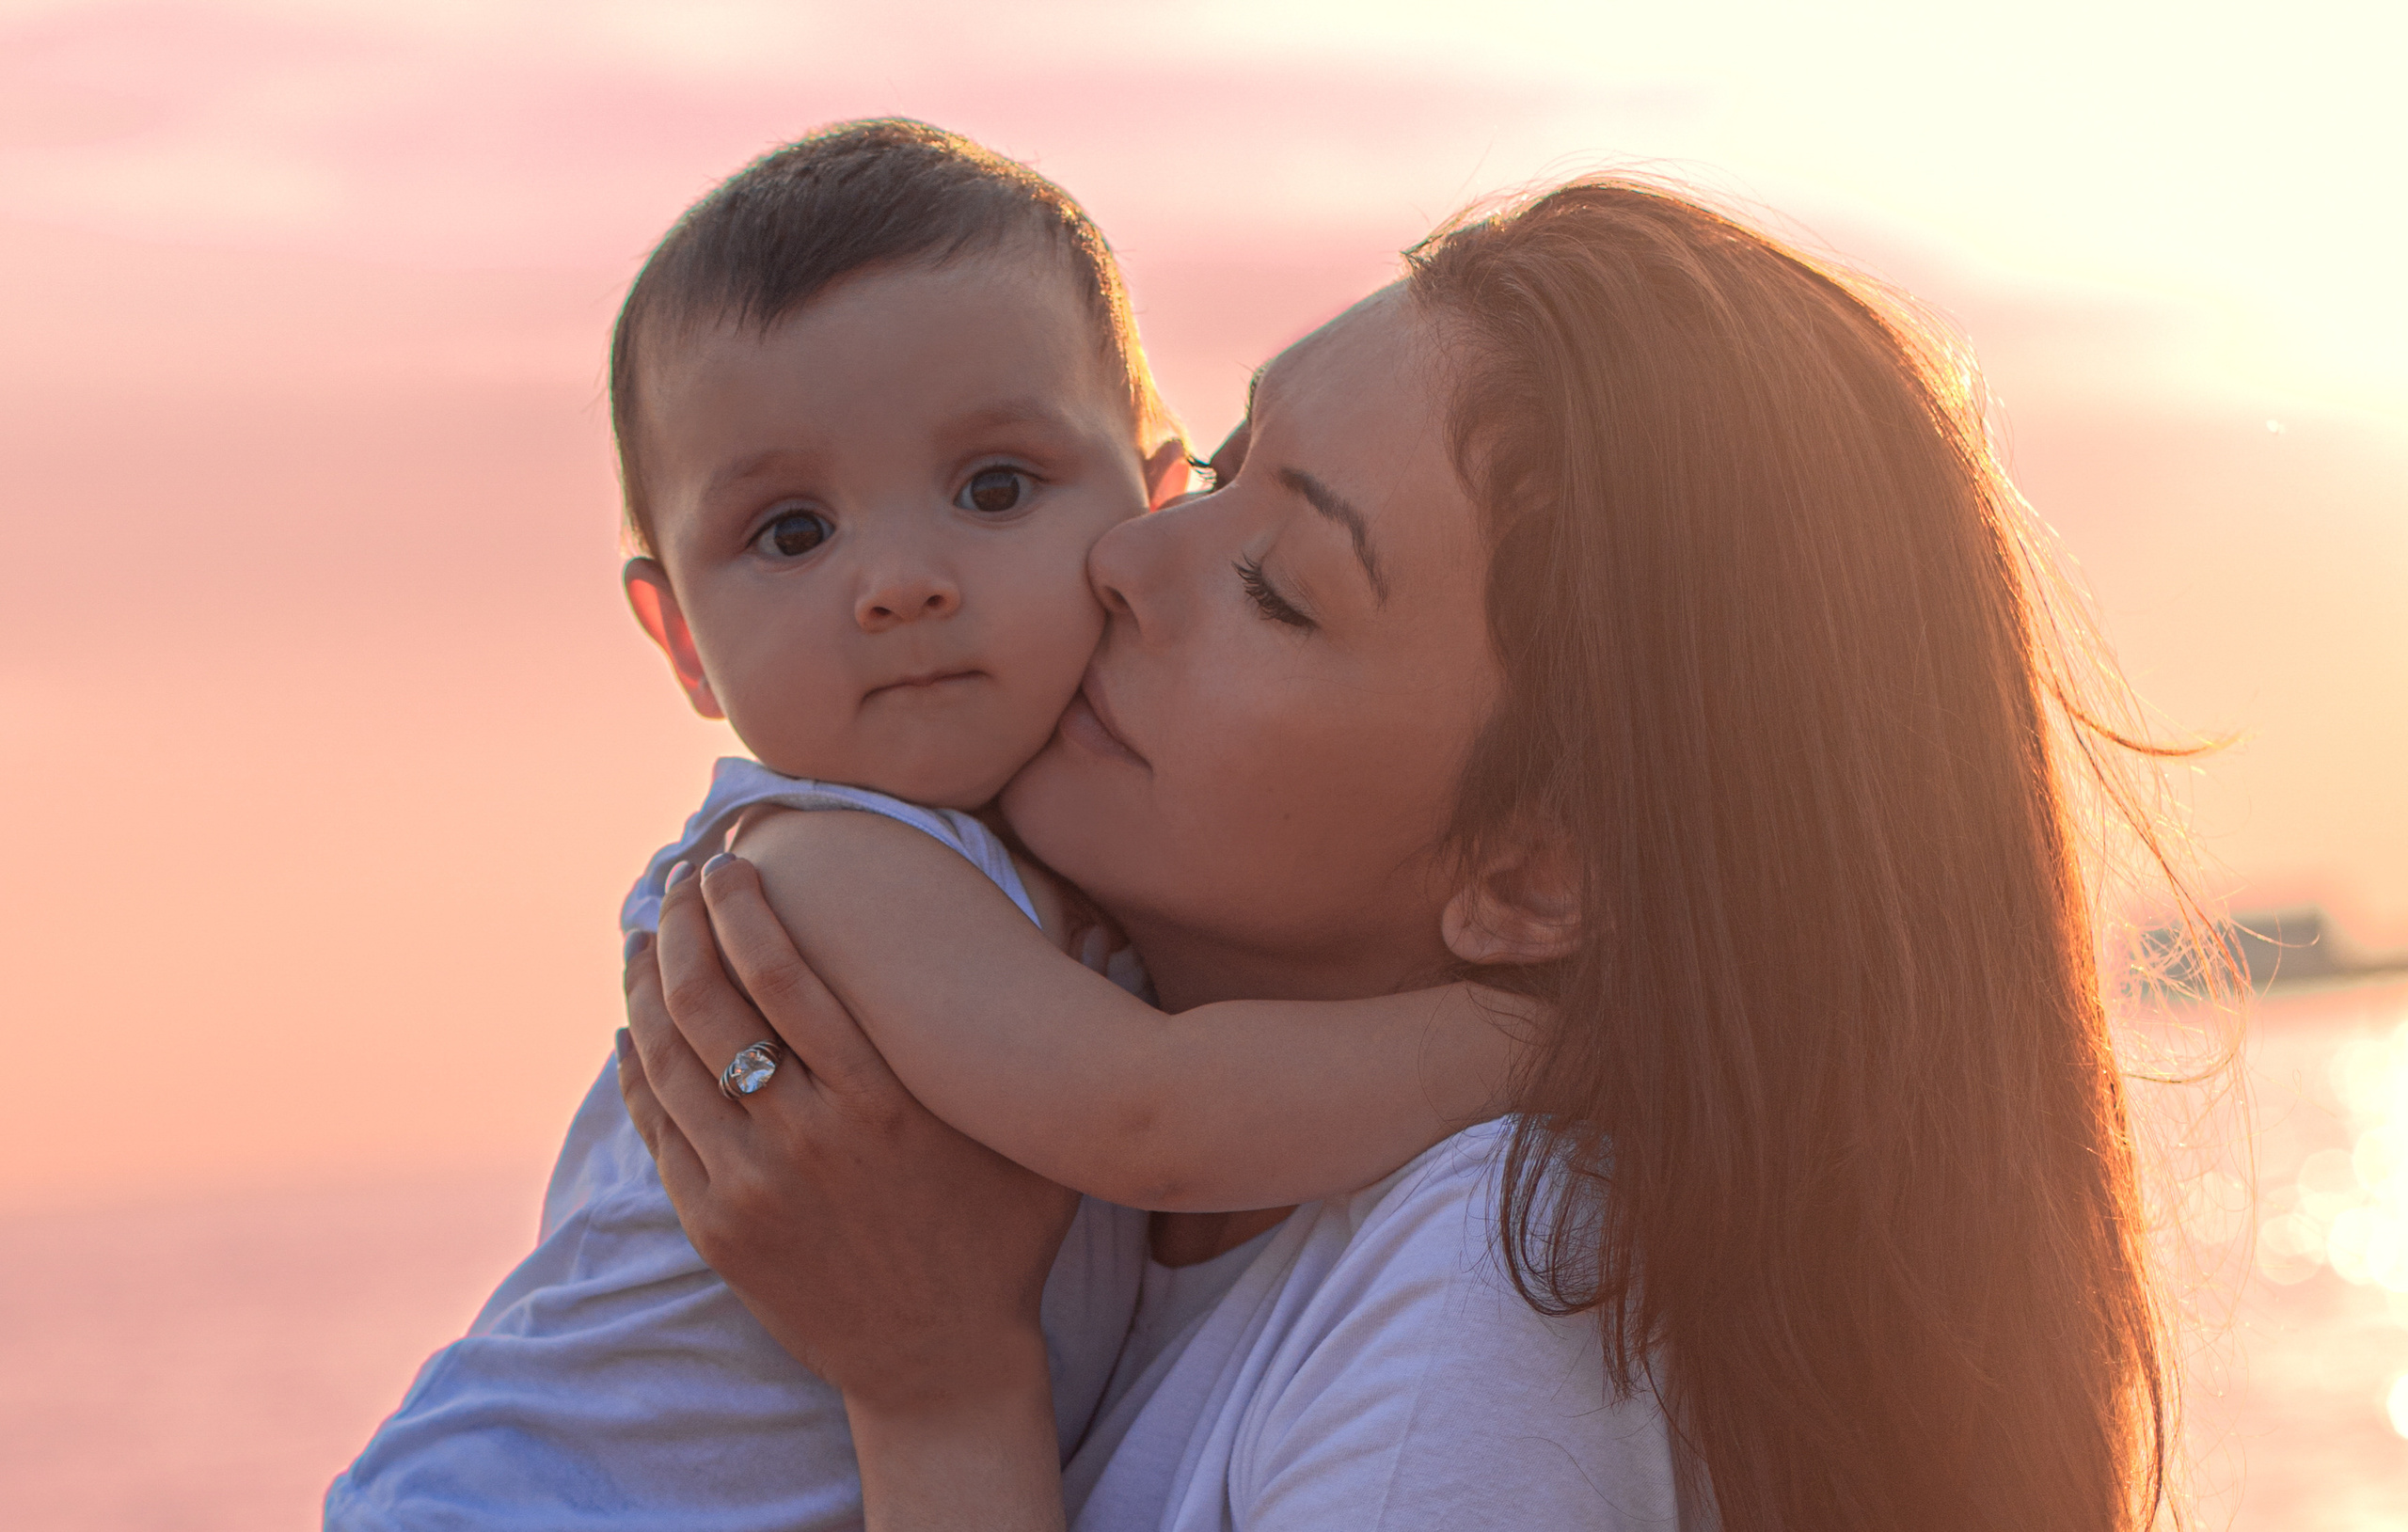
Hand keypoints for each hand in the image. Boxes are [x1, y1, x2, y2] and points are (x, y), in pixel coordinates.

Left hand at [616, 853, 1077, 1416]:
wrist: (940, 1366)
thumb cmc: (1001, 1239)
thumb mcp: (1038, 1137)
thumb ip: (1056, 1032)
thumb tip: (1095, 923)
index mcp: (882, 1102)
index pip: (783, 977)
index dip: (742, 910)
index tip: (727, 863)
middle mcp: (809, 1139)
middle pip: (710, 1005)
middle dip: (681, 928)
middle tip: (674, 882)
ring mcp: (752, 1188)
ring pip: (669, 1062)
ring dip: (644, 988)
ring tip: (642, 939)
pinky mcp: (717, 1230)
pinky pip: (656, 1131)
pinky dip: (635, 1071)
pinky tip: (632, 1029)